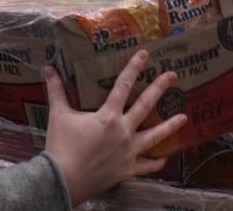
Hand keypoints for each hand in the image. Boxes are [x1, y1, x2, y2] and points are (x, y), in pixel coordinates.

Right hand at [42, 50, 186, 205]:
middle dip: (160, 88)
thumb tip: (48, 69)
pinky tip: (165, 157)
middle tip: (173, 76)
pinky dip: (157, 161)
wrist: (64, 179)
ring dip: (170, 126)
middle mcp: (123, 132)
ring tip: (183, 117)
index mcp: (107, 117)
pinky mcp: (128, 170)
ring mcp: (129, 152)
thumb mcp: (58, 115)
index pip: (123, 86)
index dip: (133, 68)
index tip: (145, 54)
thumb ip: (56, 91)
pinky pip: (148, 165)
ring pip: (155, 137)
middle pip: (146, 106)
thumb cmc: (61, 146)